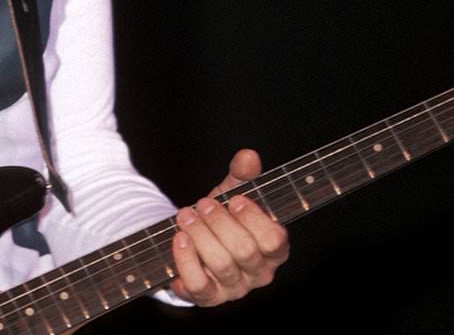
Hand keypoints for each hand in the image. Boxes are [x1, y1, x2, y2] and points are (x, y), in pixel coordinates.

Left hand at [169, 149, 288, 305]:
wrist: (195, 243)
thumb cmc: (221, 218)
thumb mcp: (232, 194)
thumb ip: (242, 176)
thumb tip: (248, 156)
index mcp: (274, 249)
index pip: (275, 239)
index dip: (254, 218)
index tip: (235, 199)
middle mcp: (259, 273)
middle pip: (245, 250)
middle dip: (219, 222)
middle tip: (202, 204)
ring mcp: (235, 288)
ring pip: (221, 264)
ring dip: (199, 235)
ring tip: (184, 215)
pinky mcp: (209, 297)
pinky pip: (198, 284)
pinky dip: (185, 260)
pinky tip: (178, 239)